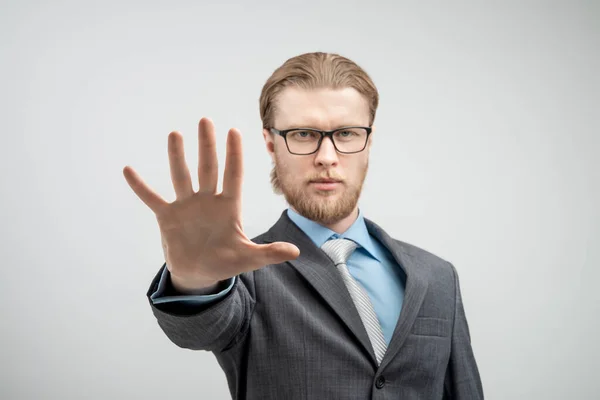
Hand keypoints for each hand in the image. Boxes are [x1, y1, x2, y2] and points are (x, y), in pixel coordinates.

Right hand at [123, 118, 299, 290]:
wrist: (199, 273)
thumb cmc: (225, 262)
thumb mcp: (248, 258)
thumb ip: (269, 252)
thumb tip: (296, 250)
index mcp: (229, 207)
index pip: (233, 175)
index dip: (233, 155)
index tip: (234, 131)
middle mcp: (207, 200)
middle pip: (207, 168)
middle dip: (207, 146)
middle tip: (205, 120)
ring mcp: (186, 206)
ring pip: (181, 176)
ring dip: (177, 157)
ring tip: (175, 134)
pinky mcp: (168, 217)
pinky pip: (152, 198)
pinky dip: (140, 187)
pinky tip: (128, 170)